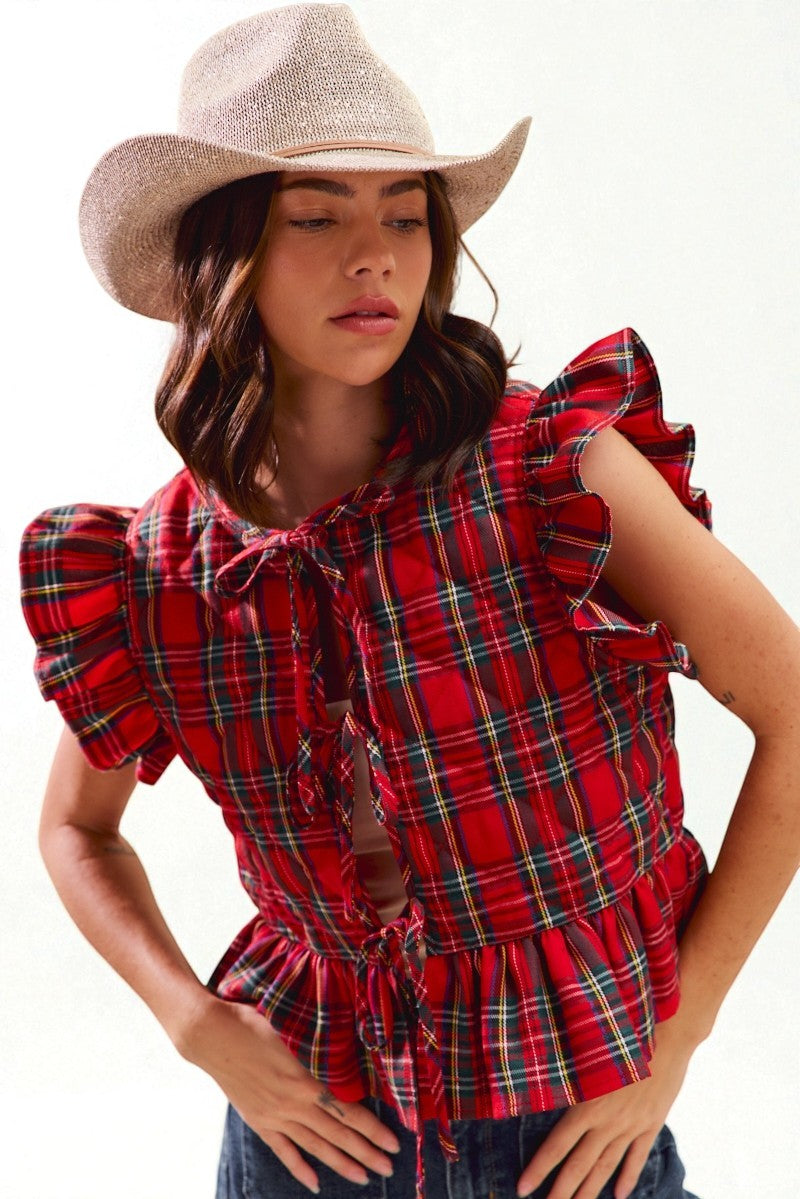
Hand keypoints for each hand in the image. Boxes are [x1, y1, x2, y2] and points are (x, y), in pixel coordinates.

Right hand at [181, 995, 400, 1192]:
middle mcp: (293, 1104)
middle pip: (337, 1134)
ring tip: (363, 1177)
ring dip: (340, 1163)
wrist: (213, 1035)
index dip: (372, 1128)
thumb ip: (319, 1045)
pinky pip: (283, 1150)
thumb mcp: (293, 1029)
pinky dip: (300, 1167)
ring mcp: (275, 1116)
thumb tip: (348, 1047)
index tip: (393, 1141)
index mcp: (305, 1081)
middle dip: (365, 1152)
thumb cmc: (254, 1021)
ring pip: (315, 1145)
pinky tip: (315, 1183)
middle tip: (388, 1167)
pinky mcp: (259, 1120)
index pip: (347, 1112)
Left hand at [516, 1014, 696, 1198]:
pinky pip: (636, 1157)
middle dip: (561, 1191)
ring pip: (606, 1166)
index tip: (523, 1188)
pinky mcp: (651, 1123)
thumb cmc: (621, 1034)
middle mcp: (607, 1121)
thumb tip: (541, 1084)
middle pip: (579, 1165)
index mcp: (587, 1104)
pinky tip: (618, 1195)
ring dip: (589, 1190)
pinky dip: (627, 1176)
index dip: (539, 1169)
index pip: (556, 1146)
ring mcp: (631, 1126)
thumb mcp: (587, 1052)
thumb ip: (568, 1075)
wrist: (667, 1034)